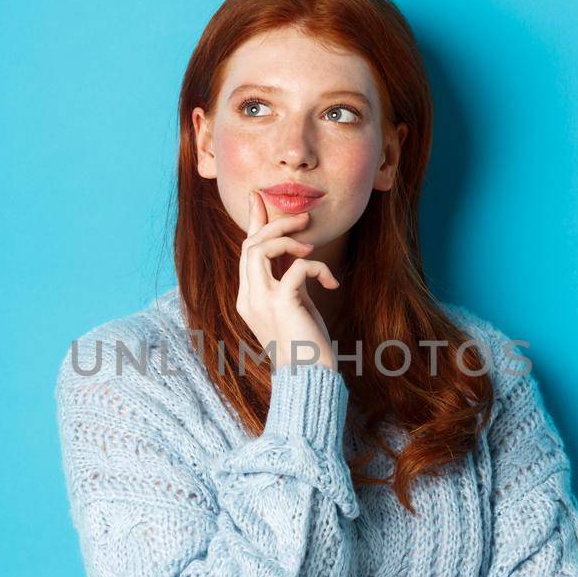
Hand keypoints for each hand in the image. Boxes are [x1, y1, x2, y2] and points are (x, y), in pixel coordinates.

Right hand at [238, 190, 339, 370]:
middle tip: (304, 219)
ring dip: (288, 238)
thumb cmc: (306, 345)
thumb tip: (298, 258)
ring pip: (260, 249)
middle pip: (250, 245)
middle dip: (275, 224)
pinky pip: (297, 267)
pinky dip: (317, 266)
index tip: (258, 198)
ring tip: (311, 246)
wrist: (309, 378)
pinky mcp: (281, 305)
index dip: (252, 222)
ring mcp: (261, 301)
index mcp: (248, 297)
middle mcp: (249, 297)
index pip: (246, 252)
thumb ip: (290, 282)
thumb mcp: (296, 306)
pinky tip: (331, 281)